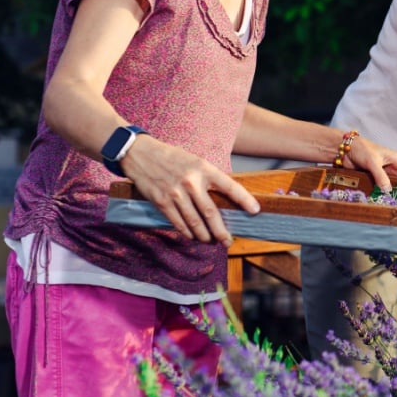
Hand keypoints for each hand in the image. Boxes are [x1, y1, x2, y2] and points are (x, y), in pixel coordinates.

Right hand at [119, 135, 259, 245]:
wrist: (141, 154)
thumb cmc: (173, 158)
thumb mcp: (196, 161)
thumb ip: (209, 178)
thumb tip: (224, 199)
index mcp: (204, 169)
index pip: (230, 186)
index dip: (244, 200)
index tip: (255, 211)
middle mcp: (191, 182)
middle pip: (211, 213)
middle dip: (221, 231)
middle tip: (228, 241)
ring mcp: (176, 194)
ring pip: (195, 222)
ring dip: (204, 236)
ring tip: (211, 242)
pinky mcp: (162, 202)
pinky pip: (178, 223)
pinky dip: (188, 233)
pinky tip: (193, 237)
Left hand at [343, 136, 396, 189]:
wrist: (345, 149)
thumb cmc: (362, 149)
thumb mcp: (372, 162)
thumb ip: (381, 176)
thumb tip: (389, 190)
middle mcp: (394, 167)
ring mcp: (386, 173)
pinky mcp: (377, 178)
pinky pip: (386, 187)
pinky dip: (390, 194)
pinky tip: (393, 201)